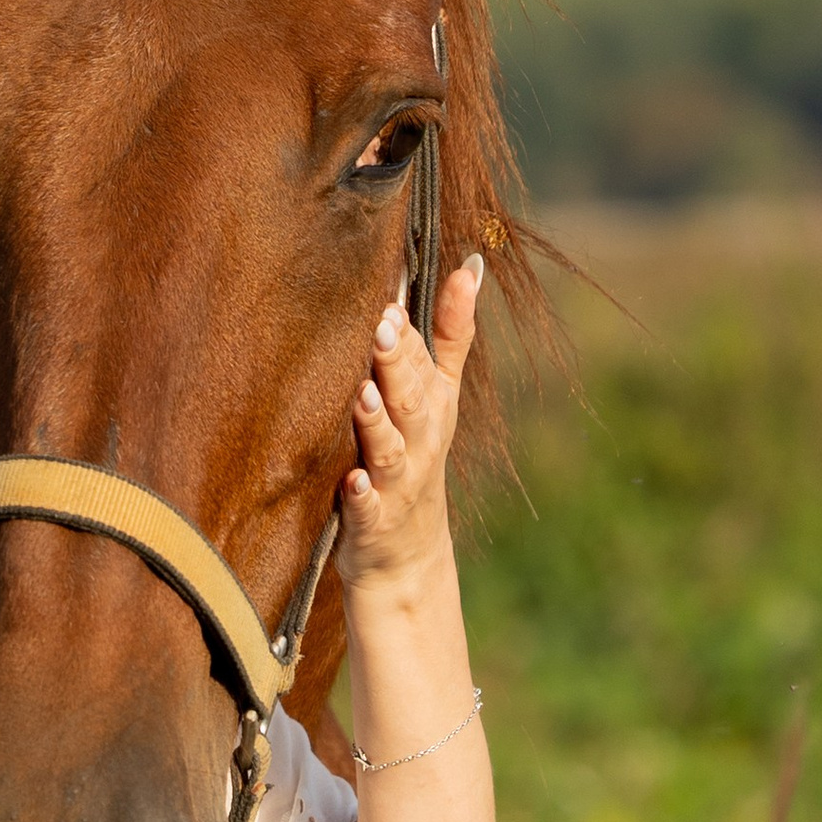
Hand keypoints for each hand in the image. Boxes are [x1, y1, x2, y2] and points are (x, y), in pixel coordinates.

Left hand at [337, 253, 483, 593]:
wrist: (407, 556)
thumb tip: (471, 265)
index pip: (423, 363)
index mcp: (431, 406)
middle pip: (410, 399)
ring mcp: (397, 484)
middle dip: (396, 364)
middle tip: (379, 327)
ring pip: (390, 450)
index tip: (391, 302)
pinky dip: (361, 497)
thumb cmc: (416, 458)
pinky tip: (351, 483)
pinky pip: (369, 509)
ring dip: (377, 423)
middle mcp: (418, 441)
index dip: (408, 335)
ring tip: (362, 395)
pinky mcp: (374, 523)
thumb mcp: (441, 396)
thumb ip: (452, 334)